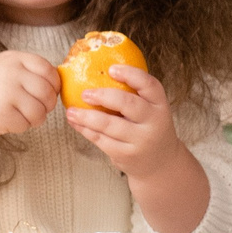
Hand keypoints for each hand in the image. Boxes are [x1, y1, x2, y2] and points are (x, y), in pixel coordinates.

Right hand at [0, 50, 61, 140]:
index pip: (48, 69)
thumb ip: (29, 71)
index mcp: (13, 58)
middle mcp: (10, 72)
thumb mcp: (5, 70)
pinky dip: (21, 127)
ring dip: (36, 119)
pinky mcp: (2, 113)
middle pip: (47, 92)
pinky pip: (26, 124)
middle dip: (47, 106)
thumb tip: (59, 81)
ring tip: (23, 117)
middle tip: (36, 109)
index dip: (53, 84)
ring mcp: (5, 91)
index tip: (48, 93)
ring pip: (40, 111)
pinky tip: (9, 122)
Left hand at [66, 64, 193, 183]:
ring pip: (109, 125)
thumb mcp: (151, 110)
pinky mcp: (126, 155)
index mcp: (160, 104)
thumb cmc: (149, 127)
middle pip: (128, 104)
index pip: (150, 85)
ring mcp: (140, 140)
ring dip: (86, 116)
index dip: (131, 74)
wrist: (160, 163)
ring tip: (71, 111)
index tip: (112, 69)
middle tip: (85, 93)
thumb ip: (134, 94)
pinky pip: (102, 140)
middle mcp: (154, 122)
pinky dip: (86, 130)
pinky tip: (76, 123)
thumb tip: (97, 72)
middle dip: (103, 96)